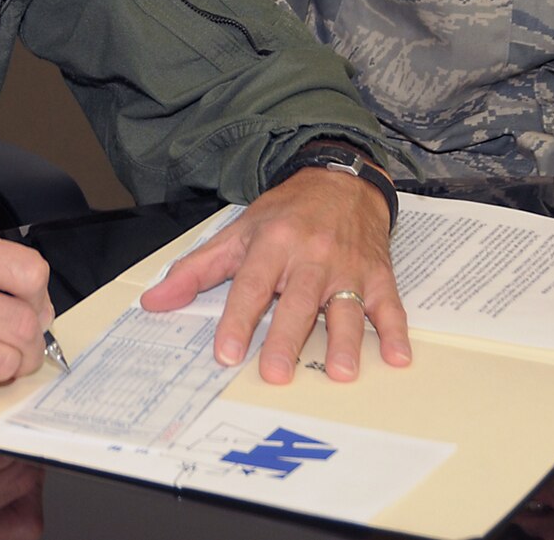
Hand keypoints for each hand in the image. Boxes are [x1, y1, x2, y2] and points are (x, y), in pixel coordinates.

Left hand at [139, 167, 409, 383]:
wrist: (342, 180)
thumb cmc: (287, 214)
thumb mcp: (238, 233)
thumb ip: (197, 270)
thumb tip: (153, 302)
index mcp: (273, 243)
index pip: (252, 285)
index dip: (239, 319)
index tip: (226, 352)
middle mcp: (312, 255)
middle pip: (298, 301)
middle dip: (288, 338)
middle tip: (277, 373)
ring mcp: (348, 266)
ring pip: (347, 306)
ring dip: (345, 340)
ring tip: (340, 372)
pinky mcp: (379, 275)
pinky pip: (390, 305)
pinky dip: (397, 332)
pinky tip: (399, 357)